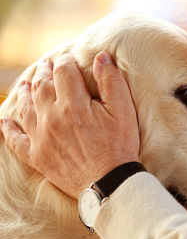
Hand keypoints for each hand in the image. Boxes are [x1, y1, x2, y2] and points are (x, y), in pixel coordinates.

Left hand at [0, 52, 139, 198]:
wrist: (109, 182)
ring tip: (25, 84)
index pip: (64, 72)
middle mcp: (52, 118)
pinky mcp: (37, 156)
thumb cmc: (120, 145)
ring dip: (24, 93)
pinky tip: (4, 122)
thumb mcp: (123, 110)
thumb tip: (101, 56)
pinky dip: (8, 130)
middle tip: (46, 65)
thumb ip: (111, 81)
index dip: (66, 61)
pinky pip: (16, 140)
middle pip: (42, 86)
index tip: (69, 59)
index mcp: (73, 104)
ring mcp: (41, 138)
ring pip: (26, 108)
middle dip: (44, 72)